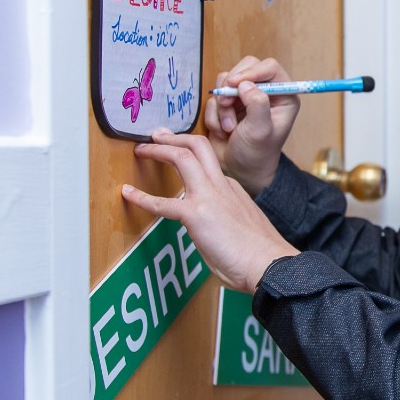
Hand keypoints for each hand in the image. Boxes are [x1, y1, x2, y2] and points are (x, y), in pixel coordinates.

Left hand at [123, 129, 299, 292]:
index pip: (209, 165)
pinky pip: (162, 203)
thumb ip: (226, 223)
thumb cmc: (261, 256)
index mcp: (233, 189)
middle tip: (156, 135)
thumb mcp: (244, 227)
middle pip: (197, 146)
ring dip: (159, 150)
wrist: (271, 264)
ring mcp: (209, 196)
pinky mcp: (196, 214)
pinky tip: (128, 193)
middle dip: (174, 137)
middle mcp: (222, 186)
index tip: (179, 157)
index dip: (191, 159)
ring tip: (141, 149)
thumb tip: (214, 236)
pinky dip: (142, 197)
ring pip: (182, 157)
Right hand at [204, 56, 300, 195]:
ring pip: (226, 81)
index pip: (269, 67)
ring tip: (229, 127)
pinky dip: (215, 113)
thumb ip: (257, 104)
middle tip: (226, 104)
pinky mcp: (228, 102)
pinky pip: (215, 96)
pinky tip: (223, 131)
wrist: (238, 171)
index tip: (236, 84)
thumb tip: (245, 84)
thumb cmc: (256, 154)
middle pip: (246, 67)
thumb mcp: (260, 131)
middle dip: (232, 86)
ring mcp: (245, 96)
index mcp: (283, 95)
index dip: (252, 71)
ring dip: (223, 105)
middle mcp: (265, 91)